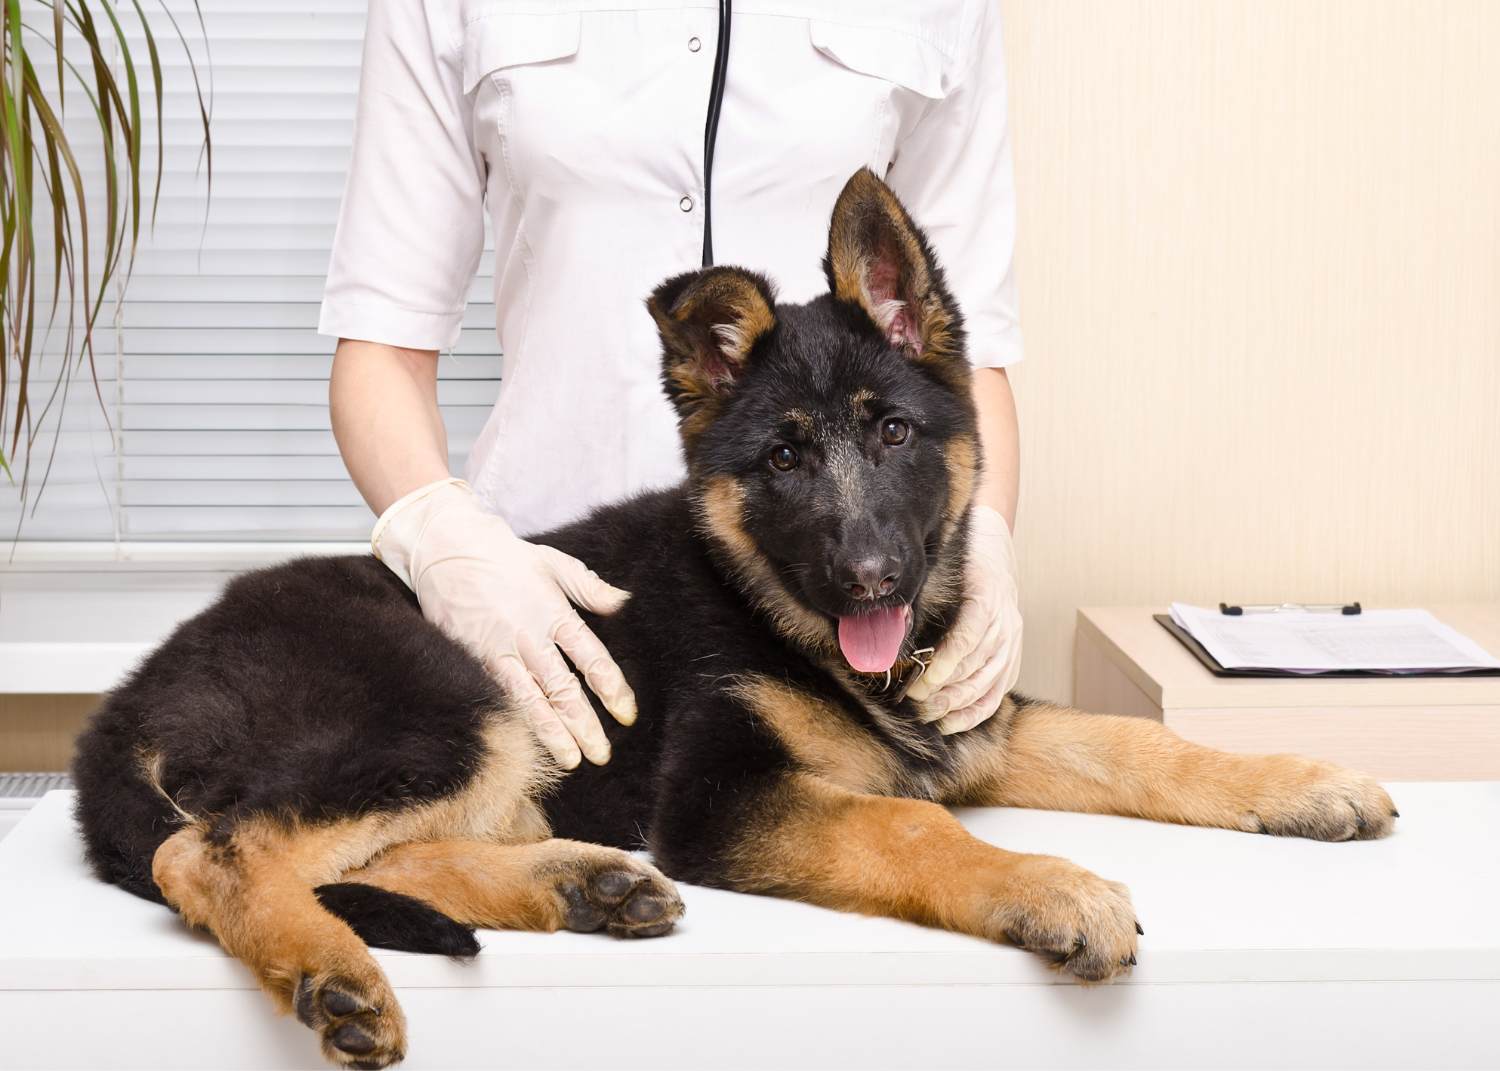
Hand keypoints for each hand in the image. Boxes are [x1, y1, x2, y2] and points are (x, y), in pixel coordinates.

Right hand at [373, 479, 635, 768]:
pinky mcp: (473, 658)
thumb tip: (625, 603)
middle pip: (563, 688)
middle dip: (584, 725)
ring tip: (570, 760)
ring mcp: (498, 650)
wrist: (446, 547)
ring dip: (552, 733)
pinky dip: (516, 721)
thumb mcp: (553, 563)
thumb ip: (590, 588)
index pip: (591, 658)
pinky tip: (527, 745)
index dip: (612, 689)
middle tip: (601, 754)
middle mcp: (528, 635)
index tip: (626, 714)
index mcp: (554, 612)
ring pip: (530, 700)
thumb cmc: (505, 556)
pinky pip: (499, 696)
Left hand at [906, 505, 1021, 733]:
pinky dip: (974, 713)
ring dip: (955, 704)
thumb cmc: (956, 562)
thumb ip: (921, 597)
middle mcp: (1006, 621)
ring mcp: (1012, 641)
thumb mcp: (939, 570)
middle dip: (943, 689)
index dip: (945, 663)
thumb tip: (891, 622)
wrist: (992, 551)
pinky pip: (997, 693)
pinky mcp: (1012, 658)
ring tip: (925, 713)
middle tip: (913, 700)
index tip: (922, 682)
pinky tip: (949, 723)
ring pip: (987, 683)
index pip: (969, 637)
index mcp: (986, 596)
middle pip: (977, 666)